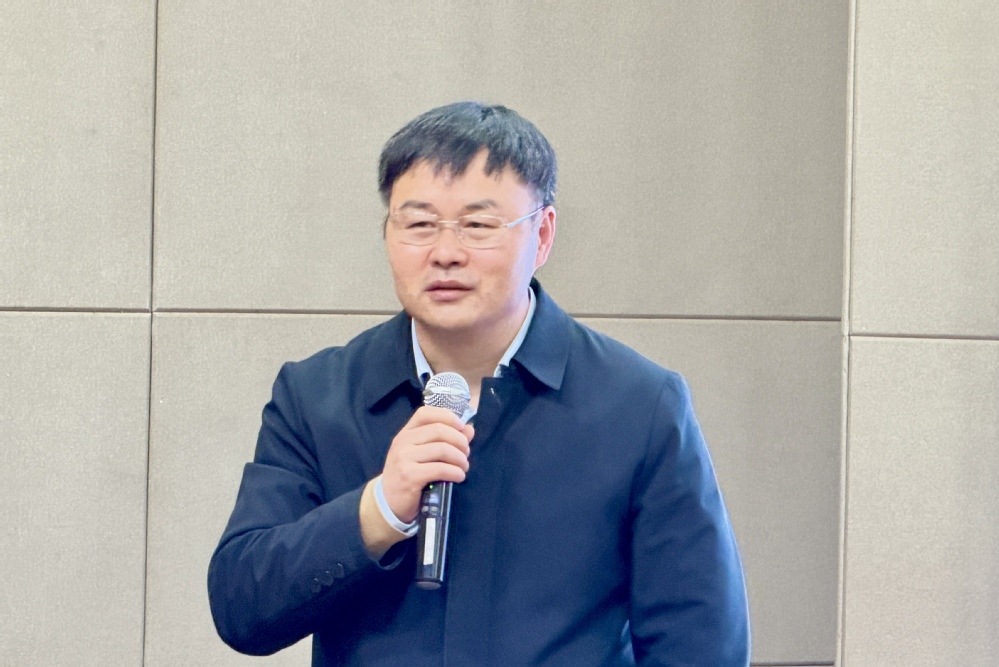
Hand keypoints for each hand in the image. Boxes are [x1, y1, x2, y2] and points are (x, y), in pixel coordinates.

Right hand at [381, 407, 474, 522]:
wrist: (389, 501)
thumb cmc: (409, 475)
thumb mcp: (423, 454)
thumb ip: (446, 440)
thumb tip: (469, 429)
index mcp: (405, 433)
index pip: (425, 413)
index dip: (447, 416)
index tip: (462, 426)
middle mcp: (402, 442)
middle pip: (438, 430)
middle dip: (459, 440)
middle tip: (466, 452)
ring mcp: (404, 458)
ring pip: (442, 449)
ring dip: (460, 458)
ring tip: (464, 466)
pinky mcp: (410, 476)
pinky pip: (440, 469)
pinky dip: (455, 472)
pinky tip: (459, 476)